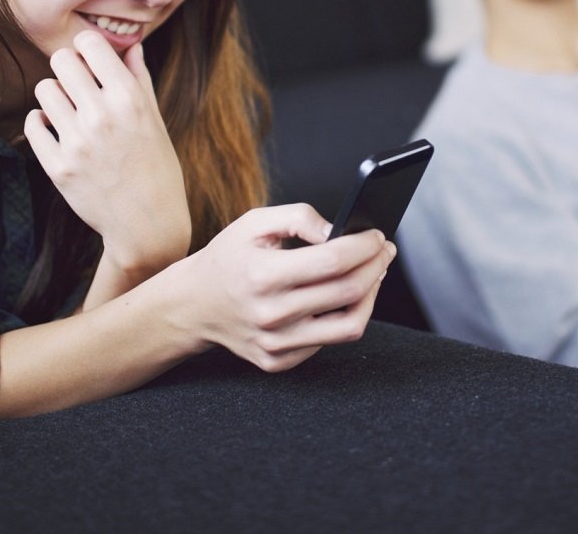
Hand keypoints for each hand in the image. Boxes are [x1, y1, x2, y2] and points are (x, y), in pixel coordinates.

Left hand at [25, 31, 189, 278]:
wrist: (148, 224)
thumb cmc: (157, 167)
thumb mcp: (155, 120)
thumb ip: (139, 78)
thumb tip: (130, 44)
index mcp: (130, 99)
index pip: (89, 43)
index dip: (87, 47)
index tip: (91, 60)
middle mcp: (102, 116)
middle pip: (61, 60)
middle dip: (68, 67)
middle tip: (77, 84)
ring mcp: (77, 142)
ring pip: (44, 89)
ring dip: (55, 95)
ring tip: (69, 110)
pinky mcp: (58, 166)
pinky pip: (33, 123)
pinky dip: (41, 122)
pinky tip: (56, 128)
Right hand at [171, 204, 395, 371]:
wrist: (193, 305)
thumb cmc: (229, 258)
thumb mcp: (254, 223)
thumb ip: (300, 217)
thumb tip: (340, 230)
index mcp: (263, 275)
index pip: (333, 260)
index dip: (364, 246)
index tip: (377, 234)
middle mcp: (270, 315)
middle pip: (348, 291)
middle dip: (377, 265)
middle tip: (384, 249)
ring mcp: (275, 344)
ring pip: (349, 326)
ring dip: (371, 295)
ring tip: (374, 273)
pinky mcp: (278, 362)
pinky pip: (328, 342)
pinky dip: (345, 315)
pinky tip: (344, 295)